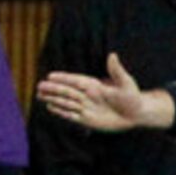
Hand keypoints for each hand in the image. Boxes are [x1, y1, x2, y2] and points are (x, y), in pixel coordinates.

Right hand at [37, 53, 171, 132]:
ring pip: (66, 102)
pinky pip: (71, 115)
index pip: (75, 81)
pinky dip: (61, 111)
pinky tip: (50, 107)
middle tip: (38, 86)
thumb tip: (113, 55)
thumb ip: (116, 71)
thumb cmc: (132, 97)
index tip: (50, 76)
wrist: (136, 114)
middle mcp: (88, 95)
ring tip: (39, 96)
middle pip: (67, 91)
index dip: (63, 78)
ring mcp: (86, 107)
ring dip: (53, 99)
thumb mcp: (126, 83)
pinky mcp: (87, 119)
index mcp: (94, 85)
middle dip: (53, 89)